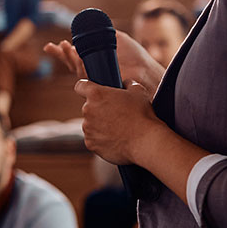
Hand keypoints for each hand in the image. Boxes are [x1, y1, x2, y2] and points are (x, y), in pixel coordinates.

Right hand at [44, 34, 164, 96]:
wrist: (146, 72)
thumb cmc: (135, 58)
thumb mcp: (117, 39)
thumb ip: (104, 33)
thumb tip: (91, 28)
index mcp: (97, 61)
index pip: (77, 57)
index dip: (65, 53)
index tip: (55, 45)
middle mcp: (94, 71)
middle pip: (72, 64)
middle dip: (62, 55)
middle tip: (50, 47)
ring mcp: (96, 79)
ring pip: (76, 69)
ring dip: (68, 56)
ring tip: (63, 45)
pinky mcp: (99, 85)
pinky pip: (84, 75)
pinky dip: (78, 63)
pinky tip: (74, 54)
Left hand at [68, 44, 165, 164]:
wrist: (146, 142)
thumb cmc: (142, 115)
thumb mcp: (137, 91)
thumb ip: (126, 83)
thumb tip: (123, 83)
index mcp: (96, 94)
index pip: (80, 86)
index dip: (86, 88)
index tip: (93, 93)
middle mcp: (87, 110)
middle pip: (88, 107)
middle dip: (98, 109)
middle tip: (116, 114)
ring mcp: (87, 128)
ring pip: (90, 124)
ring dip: (100, 125)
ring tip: (119, 129)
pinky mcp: (90, 144)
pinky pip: (93, 139)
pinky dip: (101, 140)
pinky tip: (116, 139)